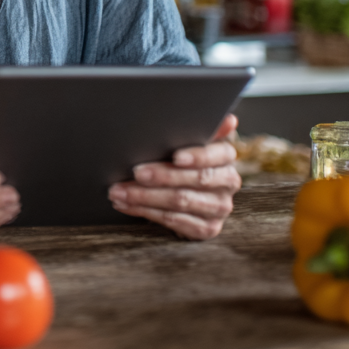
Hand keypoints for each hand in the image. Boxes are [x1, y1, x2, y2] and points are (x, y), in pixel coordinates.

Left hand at [108, 114, 240, 239]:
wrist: (184, 188)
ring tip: (119, 191)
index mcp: (226, 156)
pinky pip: (175, 221)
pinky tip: (126, 204)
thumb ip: (201, 128)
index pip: (215, 155)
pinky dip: (146, 212)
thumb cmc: (181, 155)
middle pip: (195, 179)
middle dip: (162, 176)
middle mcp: (228, 182)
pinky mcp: (208, 228)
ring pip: (181, 201)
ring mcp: (219, 207)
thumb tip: (229, 120)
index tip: (175, 156)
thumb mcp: (189, 137)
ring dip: (146, 196)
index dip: (196, 156)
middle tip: (136, 172)